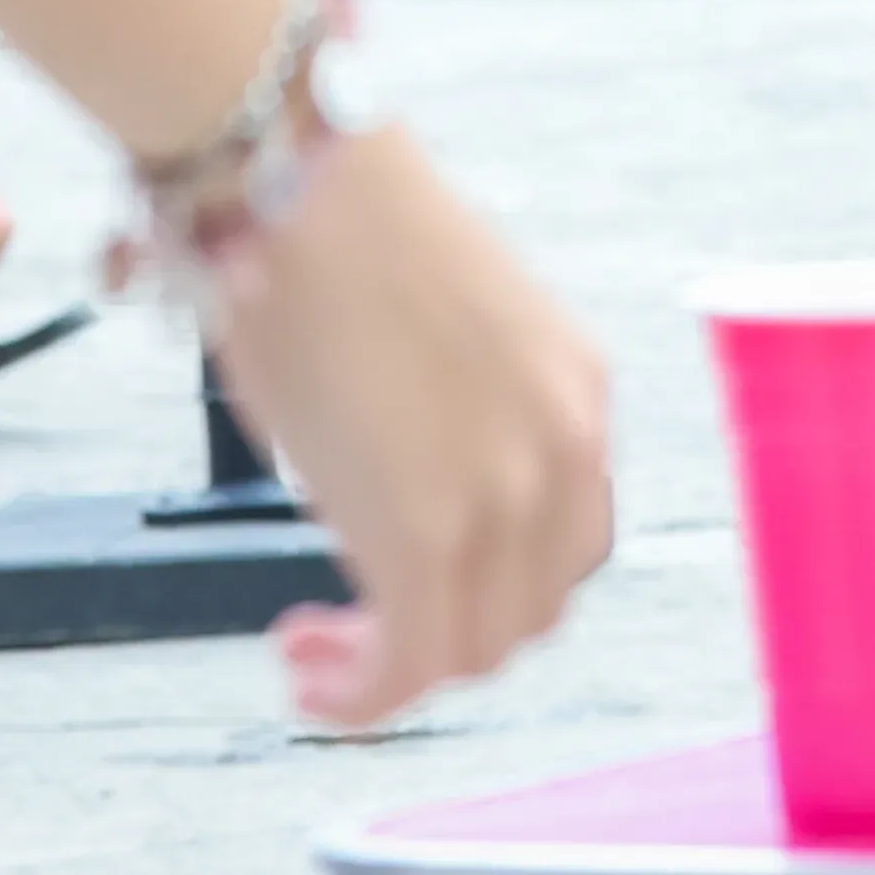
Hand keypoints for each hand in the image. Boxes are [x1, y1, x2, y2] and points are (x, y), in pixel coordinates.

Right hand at [223, 117, 618, 727]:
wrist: (296, 180)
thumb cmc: (336, 231)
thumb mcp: (441, 334)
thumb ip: (452, 420)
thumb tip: (394, 483)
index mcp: (578, 392)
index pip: (569, 541)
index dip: (493, 582)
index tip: (413, 580)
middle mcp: (564, 450)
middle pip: (532, 608)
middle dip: (445, 635)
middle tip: (350, 627)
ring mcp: (502, 498)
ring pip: (474, 650)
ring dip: (393, 671)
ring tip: (315, 648)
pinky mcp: (423, 536)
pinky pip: (407, 667)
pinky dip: (358, 694)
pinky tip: (302, 669)